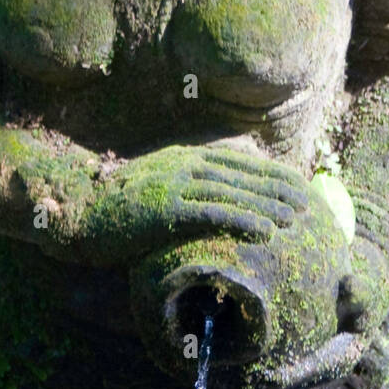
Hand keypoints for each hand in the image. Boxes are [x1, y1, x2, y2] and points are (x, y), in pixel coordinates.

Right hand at [68, 143, 330, 265]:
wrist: (80, 211)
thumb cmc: (117, 206)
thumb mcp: (156, 183)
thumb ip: (185, 183)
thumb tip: (216, 192)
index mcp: (184, 156)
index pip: (238, 161)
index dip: (270, 173)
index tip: (296, 184)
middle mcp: (184, 164)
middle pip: (243, 175)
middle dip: (278, 188)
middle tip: (309, 202)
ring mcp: (175, 184)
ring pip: (234, 193)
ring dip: (269, 206)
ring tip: (297, 219)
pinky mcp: (166, 209)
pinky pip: (213, 214)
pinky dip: (243, 220)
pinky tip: (266, 232)